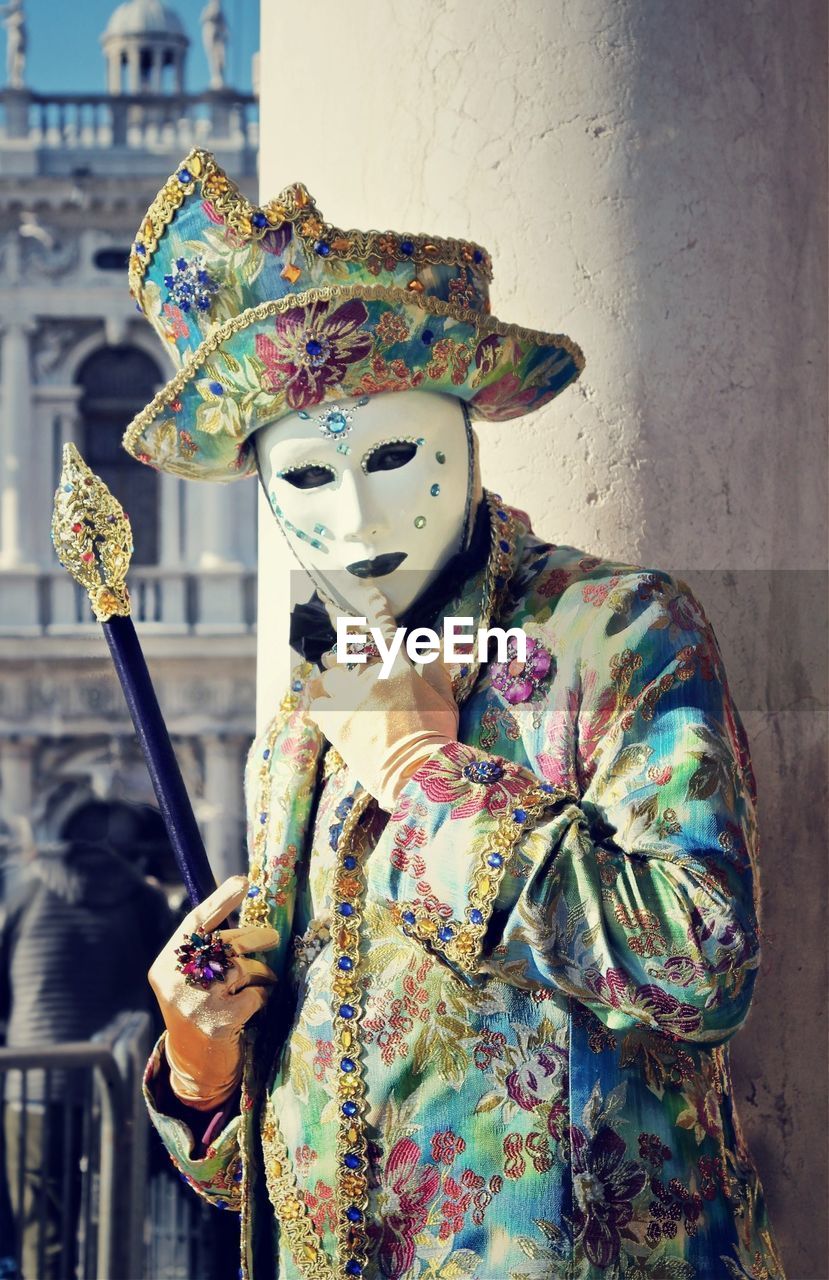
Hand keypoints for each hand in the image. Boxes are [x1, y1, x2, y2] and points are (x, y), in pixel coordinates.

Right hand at [148, 875, 279, 1109]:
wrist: (194, 1064)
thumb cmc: (200, 1007)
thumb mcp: (190, 976)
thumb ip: (206, 949)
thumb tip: (245, 917)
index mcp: (168, 963)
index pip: (195, 923)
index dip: (221, 900)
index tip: (243, 881)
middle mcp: (176, 980)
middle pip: (226, 943)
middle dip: (256, 938)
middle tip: (272, 938)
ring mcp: (196, 1002)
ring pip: (244, 968)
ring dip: (261, 972)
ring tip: (264, 979)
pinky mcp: (218, 1022)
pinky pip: (255, 994)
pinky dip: (262, 996)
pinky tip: (255, 1005)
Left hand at [306, 588, 458, 809]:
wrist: (416, 771)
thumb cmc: (436, 737)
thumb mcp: (445, 702)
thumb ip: (436, 672)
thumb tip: (433, 649)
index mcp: (398, 668)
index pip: (386, 636)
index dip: (380, 621)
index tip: (374, 612)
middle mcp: (371, 677)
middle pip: (351, 654)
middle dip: (348, 650)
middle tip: (340, 646)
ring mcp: (350, 699)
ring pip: (330, 679)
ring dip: (332, 682)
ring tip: (329, 685)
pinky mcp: (335, 722)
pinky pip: (316, 706)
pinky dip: (320, 707)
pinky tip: (323, 711)